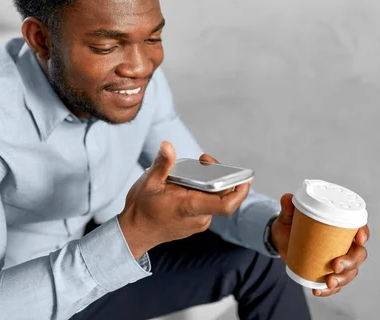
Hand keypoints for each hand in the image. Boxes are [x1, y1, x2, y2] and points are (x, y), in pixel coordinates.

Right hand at [118, 141, 250, 258]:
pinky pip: (207, 205)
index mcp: (190, 207)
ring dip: (208, 184)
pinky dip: (202, 193)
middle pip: (222, 196)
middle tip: (204, 160)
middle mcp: (199, 217)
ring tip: (190, 172)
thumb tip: (167, 146)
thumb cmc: (141, 209)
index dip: (240, 190)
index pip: (226, 204)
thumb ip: (161, 164)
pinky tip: (186, 185)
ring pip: (214, 200)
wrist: (135, 233)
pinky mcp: (195, 223)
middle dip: (219, 176)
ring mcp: (198, 222)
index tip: (244, 175)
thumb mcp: (148, 182)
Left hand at [270, 193, 369, 296]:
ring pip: (350, 272)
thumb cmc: (291, 223)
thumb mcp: (289, 215)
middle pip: (358, 254)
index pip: (359, 228)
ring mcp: (338, 259)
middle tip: (336, 265)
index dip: (363, 233)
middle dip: (351, 262)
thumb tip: (287, 197)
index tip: (359, 238)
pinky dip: (328, 290)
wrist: (281, 238)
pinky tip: (317, 290)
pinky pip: (334, 284)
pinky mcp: (328, 272)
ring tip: (328, 282)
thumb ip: (289, 207)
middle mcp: (344, 244)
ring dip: (342, 279)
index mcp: (340, 227)